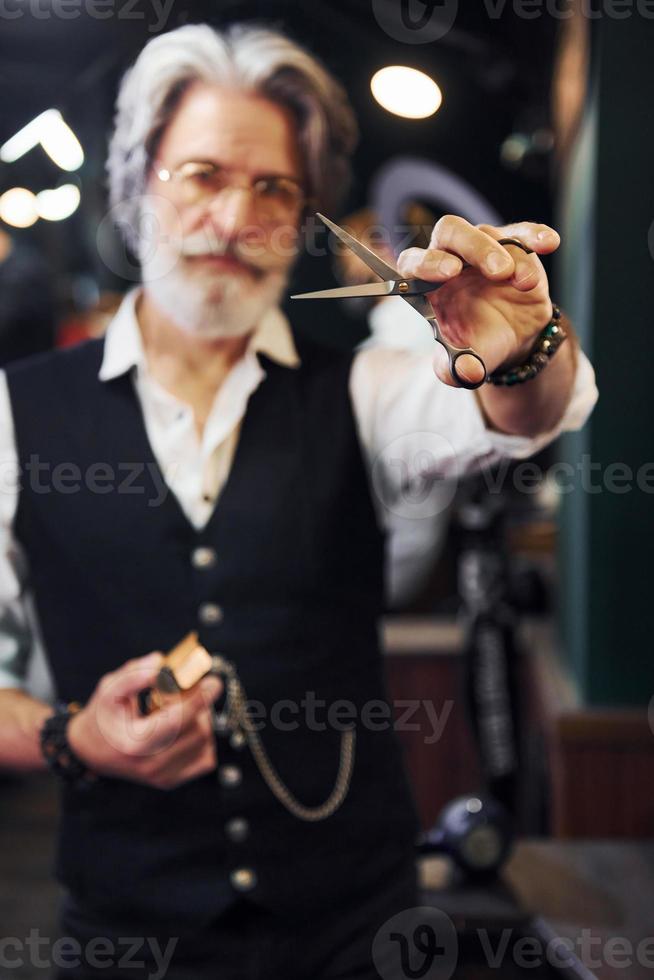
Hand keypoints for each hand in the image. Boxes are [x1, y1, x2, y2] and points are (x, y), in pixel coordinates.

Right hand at [68, 651, 222, 789]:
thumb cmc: (103, 715)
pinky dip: (203, 739)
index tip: (214, 681)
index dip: (199, 699)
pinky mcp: (171, 781)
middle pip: (196, 730)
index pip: (177, 720)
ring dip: (201, 719)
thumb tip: (162, 662)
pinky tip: (186, 726)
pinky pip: (206, 759)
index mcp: (135, 743)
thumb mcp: (110, 688)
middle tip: (186, 689)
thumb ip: (135, 673)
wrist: (91, 751)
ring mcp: (163, 777)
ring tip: (179, 708)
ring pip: (204, 743)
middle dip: (198, 704)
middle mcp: (150, 766)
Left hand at [397, 215, 560, 386]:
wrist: (508, 340)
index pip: (414, 262)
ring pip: (489, 233)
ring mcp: (483, 248)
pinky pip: (523, 233)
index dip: (427, 263)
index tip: (448, 273)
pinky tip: (548, 244)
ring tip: (524, 282)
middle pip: (450, 232)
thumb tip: (467, 373)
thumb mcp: (463, 364)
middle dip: (474, 247)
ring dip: (508, 254)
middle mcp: (452, 258)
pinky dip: (536, 236)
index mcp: (428, 284)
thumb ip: (456, 370)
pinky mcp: (514, 247)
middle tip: (497, 271)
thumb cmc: (475, 345)